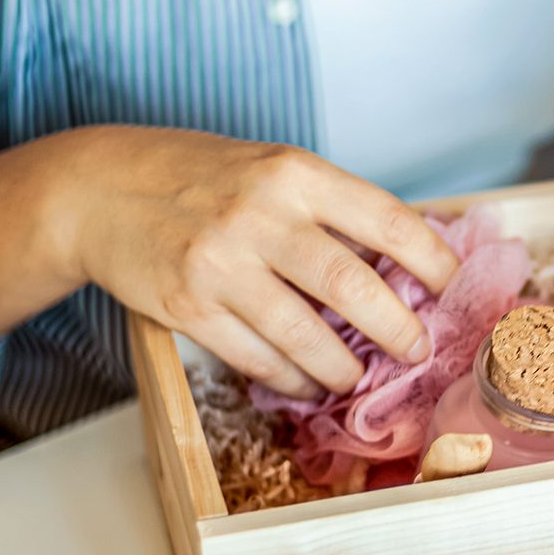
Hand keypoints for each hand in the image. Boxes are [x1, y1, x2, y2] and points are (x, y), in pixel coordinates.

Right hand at [64, 127, 458, 397]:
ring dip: (343, 369)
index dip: (432, 262)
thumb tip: (404, 270)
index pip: (386, 220)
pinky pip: (258, 358)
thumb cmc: (200, 180)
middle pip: (353, 285)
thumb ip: (329, 211)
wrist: (98, 189)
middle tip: (418, 351)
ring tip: (358, 379)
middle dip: (398, 330)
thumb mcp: (270, 170)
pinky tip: (308, 384)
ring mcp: (220, 264)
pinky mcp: (188, 307)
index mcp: (294, 173)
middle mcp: (260, 215)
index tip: (454, 291)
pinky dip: (293, 379)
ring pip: (305, 336)